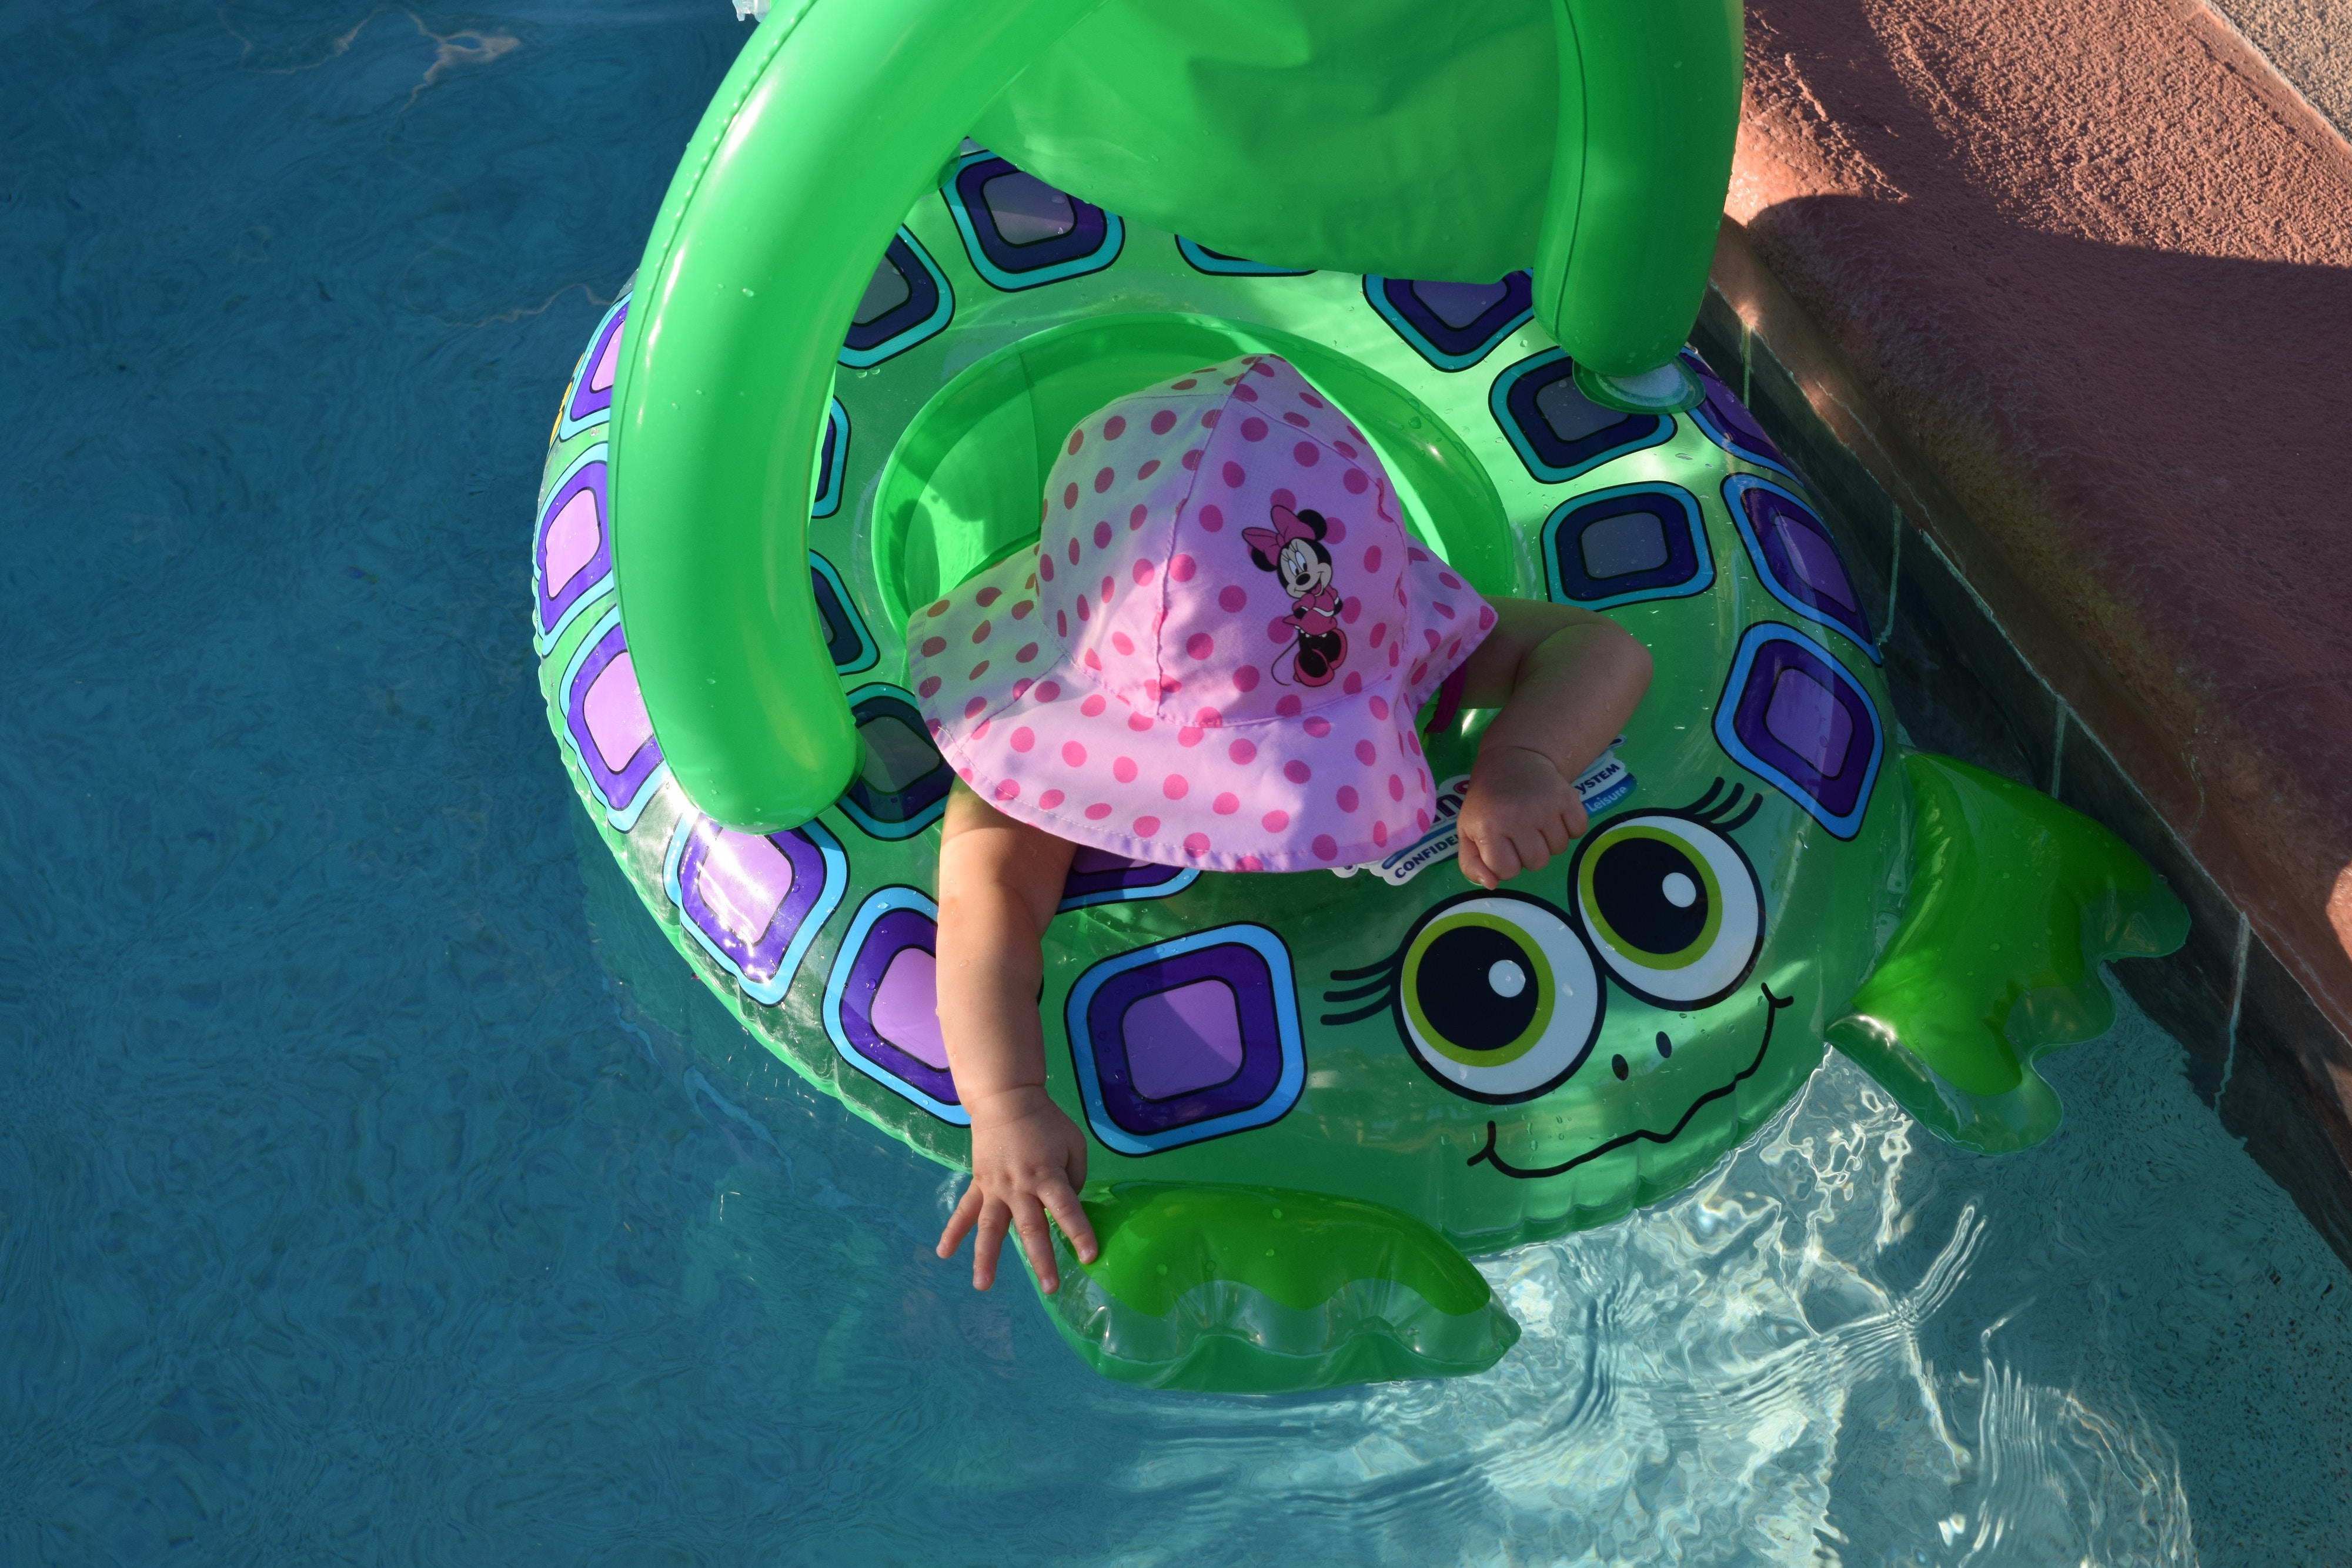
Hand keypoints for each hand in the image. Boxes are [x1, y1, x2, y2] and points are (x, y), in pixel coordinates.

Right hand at [936, 1086, 1098, 1292]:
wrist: (1006, 1100)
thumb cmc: (1046, 1123)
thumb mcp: (1073, 1144)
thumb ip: (1074, 1179)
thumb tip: (1064, 1209)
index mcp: (1048, 1174)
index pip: (1066, 1208)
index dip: (1079, 1232)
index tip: (1089, 1256)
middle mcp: (1020, 1186)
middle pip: (1031, 1227)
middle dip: (1041, 1259)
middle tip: (1049, 1289)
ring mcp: (995, 1187)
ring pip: (991, 1227)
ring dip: (986, 1257)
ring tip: (983, 1285)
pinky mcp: (979, 1184)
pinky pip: (964, 1211)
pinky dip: (952, 1232)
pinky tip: (943, 1254)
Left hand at [1457, 743, 1587, 888]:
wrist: (1513, 760)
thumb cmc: (1487, 802)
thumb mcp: (1467, 830)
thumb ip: (1471, 864)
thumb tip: (1492, 884)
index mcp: (1489, 828)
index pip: (1506, 871)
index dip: (1505, 863)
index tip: (1502, 845)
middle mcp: (1518, 818)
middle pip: (1536, 862)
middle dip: (1528, 854)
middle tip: (1520, 832)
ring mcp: (1545, 807)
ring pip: (1559, 849)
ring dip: (1549, 841)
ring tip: (1536, 822)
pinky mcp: (1567, 798)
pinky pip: (1578, 830)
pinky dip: (1570, 827)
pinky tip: (1554, 815)